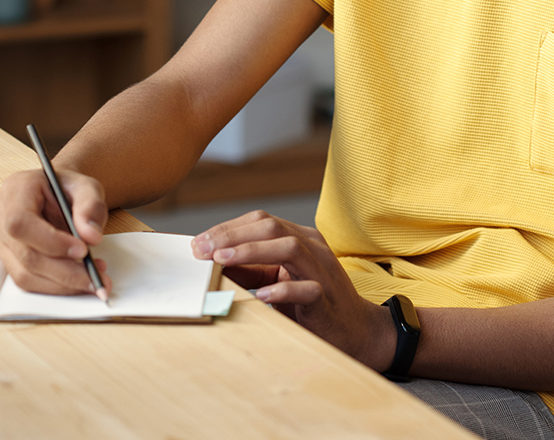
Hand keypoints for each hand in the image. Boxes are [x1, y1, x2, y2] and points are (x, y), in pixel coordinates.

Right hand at [0, 168, 111, 296]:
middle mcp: (0, 217)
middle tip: (95, 275)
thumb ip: (90, 207)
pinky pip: (29, 281)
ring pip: (25, 274)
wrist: (58, 193)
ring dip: (62, 283)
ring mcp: (1, 241)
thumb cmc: (68, 187)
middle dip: (64, 271)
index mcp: (15, 190)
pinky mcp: (9, 260)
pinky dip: (57, 285)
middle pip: (25, 254)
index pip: (21, 222)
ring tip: (93, 278)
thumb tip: (91, 237)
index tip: (82, 250)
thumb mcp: (86, 186)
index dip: (50, 241)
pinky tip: (79, 280)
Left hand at [191, 211, 393, 369]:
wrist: (355, 331)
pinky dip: (282, 290)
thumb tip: (211, 263)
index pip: (261, 221)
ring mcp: (322, 270)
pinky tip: (261, 296)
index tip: (199, 243)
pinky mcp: (327, 298)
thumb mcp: (276, 281)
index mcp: (299, 237)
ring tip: (222, 260)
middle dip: (232, 235)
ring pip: (289, 248)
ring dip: (251, 252)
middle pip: (271, 228)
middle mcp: (312, 247)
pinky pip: (306, 289)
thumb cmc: (309, 304)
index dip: (228, 227)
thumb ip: (251, 270)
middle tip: (202, 250)